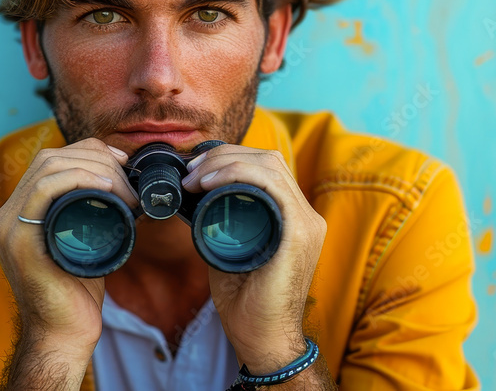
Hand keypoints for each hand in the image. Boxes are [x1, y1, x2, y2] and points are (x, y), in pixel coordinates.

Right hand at [0, 138, 135, 380]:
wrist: (64, 334)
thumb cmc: (77, 291)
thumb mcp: (82, 241)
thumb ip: (88, 215)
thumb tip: (120, 186)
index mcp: (19, 212)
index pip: (50, 160)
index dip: (88, 152)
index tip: (121, 164)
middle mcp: (7, 215)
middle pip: (49, 158)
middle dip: (95, 158)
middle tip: (128, 181)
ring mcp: (9, 226)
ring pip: (48, 168)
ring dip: (94, 169)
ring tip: (124, 189)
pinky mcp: (18, 240)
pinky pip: (43, 190)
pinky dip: (79, 179)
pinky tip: (106, 187)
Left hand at [180, 144, 326, 372]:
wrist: (262, 339)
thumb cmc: (245, 302)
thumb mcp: (228, 249)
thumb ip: (220, 223)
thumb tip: (192, 197)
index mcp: (292, 216)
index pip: (266, 166)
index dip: (228, 157)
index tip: (192, 171)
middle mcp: (305, 214)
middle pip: (267, 159)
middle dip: (223, 156)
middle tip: (189, 172)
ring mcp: (307, 222)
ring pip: (269, 165)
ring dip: (225, 162)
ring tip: (194, 177)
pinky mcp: (300, 232)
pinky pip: (273, 185)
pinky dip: (238, 174)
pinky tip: (210, 182)